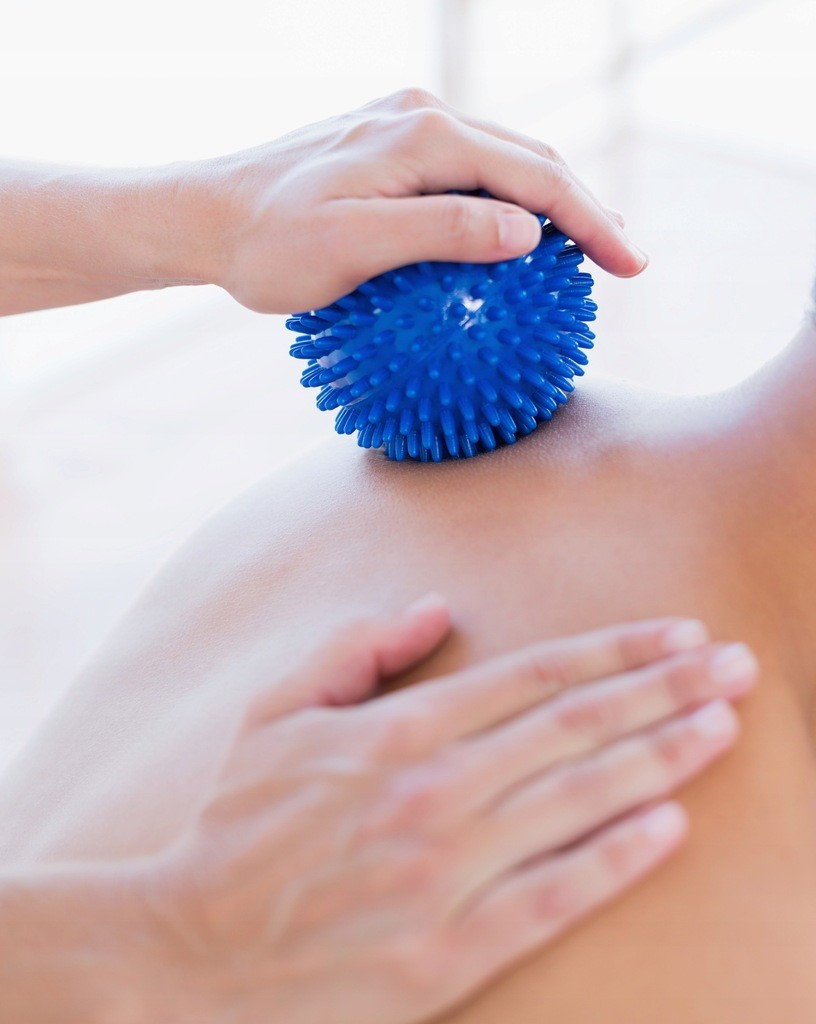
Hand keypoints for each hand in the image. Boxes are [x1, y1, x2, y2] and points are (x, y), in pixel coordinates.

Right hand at [136, 597, 754, 1023]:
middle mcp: (433, 792)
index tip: (677, 633)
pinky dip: (617, 858)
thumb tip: (435, 609)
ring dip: (663, 758)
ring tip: (726, 726)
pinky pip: (554, 897)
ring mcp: (445, 874)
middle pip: (576, 728)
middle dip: (666, 690)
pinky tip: (672, 825)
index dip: (614, 650)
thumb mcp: (274, 713)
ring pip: (580, 801)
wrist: (192, 954)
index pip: (533, 675)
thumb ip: (354, 649)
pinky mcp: (449, 953)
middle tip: (735, 665)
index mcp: (396, 732)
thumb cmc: (235, 824)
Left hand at [181, 88, 648, 313]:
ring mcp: (404, 128)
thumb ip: (441, 232)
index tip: (630, 264)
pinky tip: (511, 239)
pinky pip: (465, 174)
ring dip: (548, 203)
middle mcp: (422, 116)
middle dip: (584, 206)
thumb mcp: (353, 248)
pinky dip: (503, 203)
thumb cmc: (269, 246)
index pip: (533, 174)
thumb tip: (526, 232)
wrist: (205, 217)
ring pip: (502, 161)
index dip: (590, 219)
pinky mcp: (388, 149)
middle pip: (530, 157)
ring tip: (582, 252)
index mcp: (424, 134)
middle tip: (623, 261)